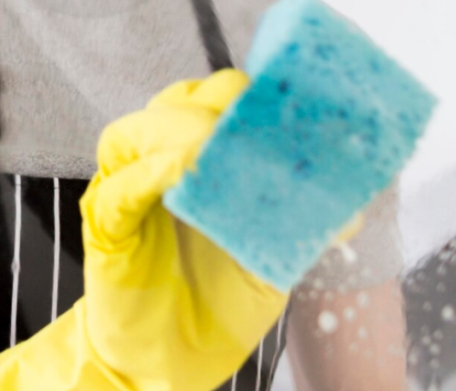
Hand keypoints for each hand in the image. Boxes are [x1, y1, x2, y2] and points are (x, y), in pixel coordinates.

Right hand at [0, 70, 288, 390]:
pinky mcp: (106, 227)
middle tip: (256, 128)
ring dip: (181, 132)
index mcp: (195, 161)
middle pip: (174, 104)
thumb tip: (349, 204)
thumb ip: (298, 222)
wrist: (173, 360)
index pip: (212, 102)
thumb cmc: (215, 302)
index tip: (287, 106)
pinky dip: (151, 174)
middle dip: (217, 107)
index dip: (245, 96)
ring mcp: (125, 192)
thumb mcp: (270, 255)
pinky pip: (121, 190)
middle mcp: (155, 165)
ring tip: (218, 146)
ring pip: (137, 134)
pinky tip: (183, 173)